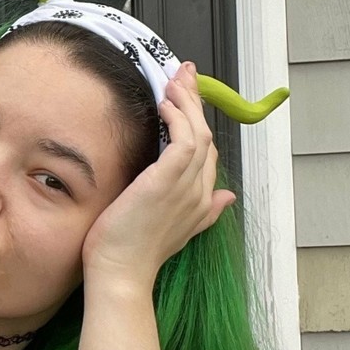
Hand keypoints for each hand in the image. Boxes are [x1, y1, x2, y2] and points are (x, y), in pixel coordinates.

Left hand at [81, 61, 235, 289]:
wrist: (121, 275)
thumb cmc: (134, 255)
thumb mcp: (172, 231)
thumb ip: (203, 213)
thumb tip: (227, 198)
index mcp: (201, 204)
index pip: (207, 154)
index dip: (198, 123)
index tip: (184, 99)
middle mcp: (200, 194)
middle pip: (207, 137)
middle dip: (196, 102)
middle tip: (184, 74)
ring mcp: (186, 188)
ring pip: (198, 132)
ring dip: (187, 102)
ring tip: (174, 80)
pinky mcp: (167, 182)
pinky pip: (184, 139)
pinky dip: (178, 117)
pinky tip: (165, 103)